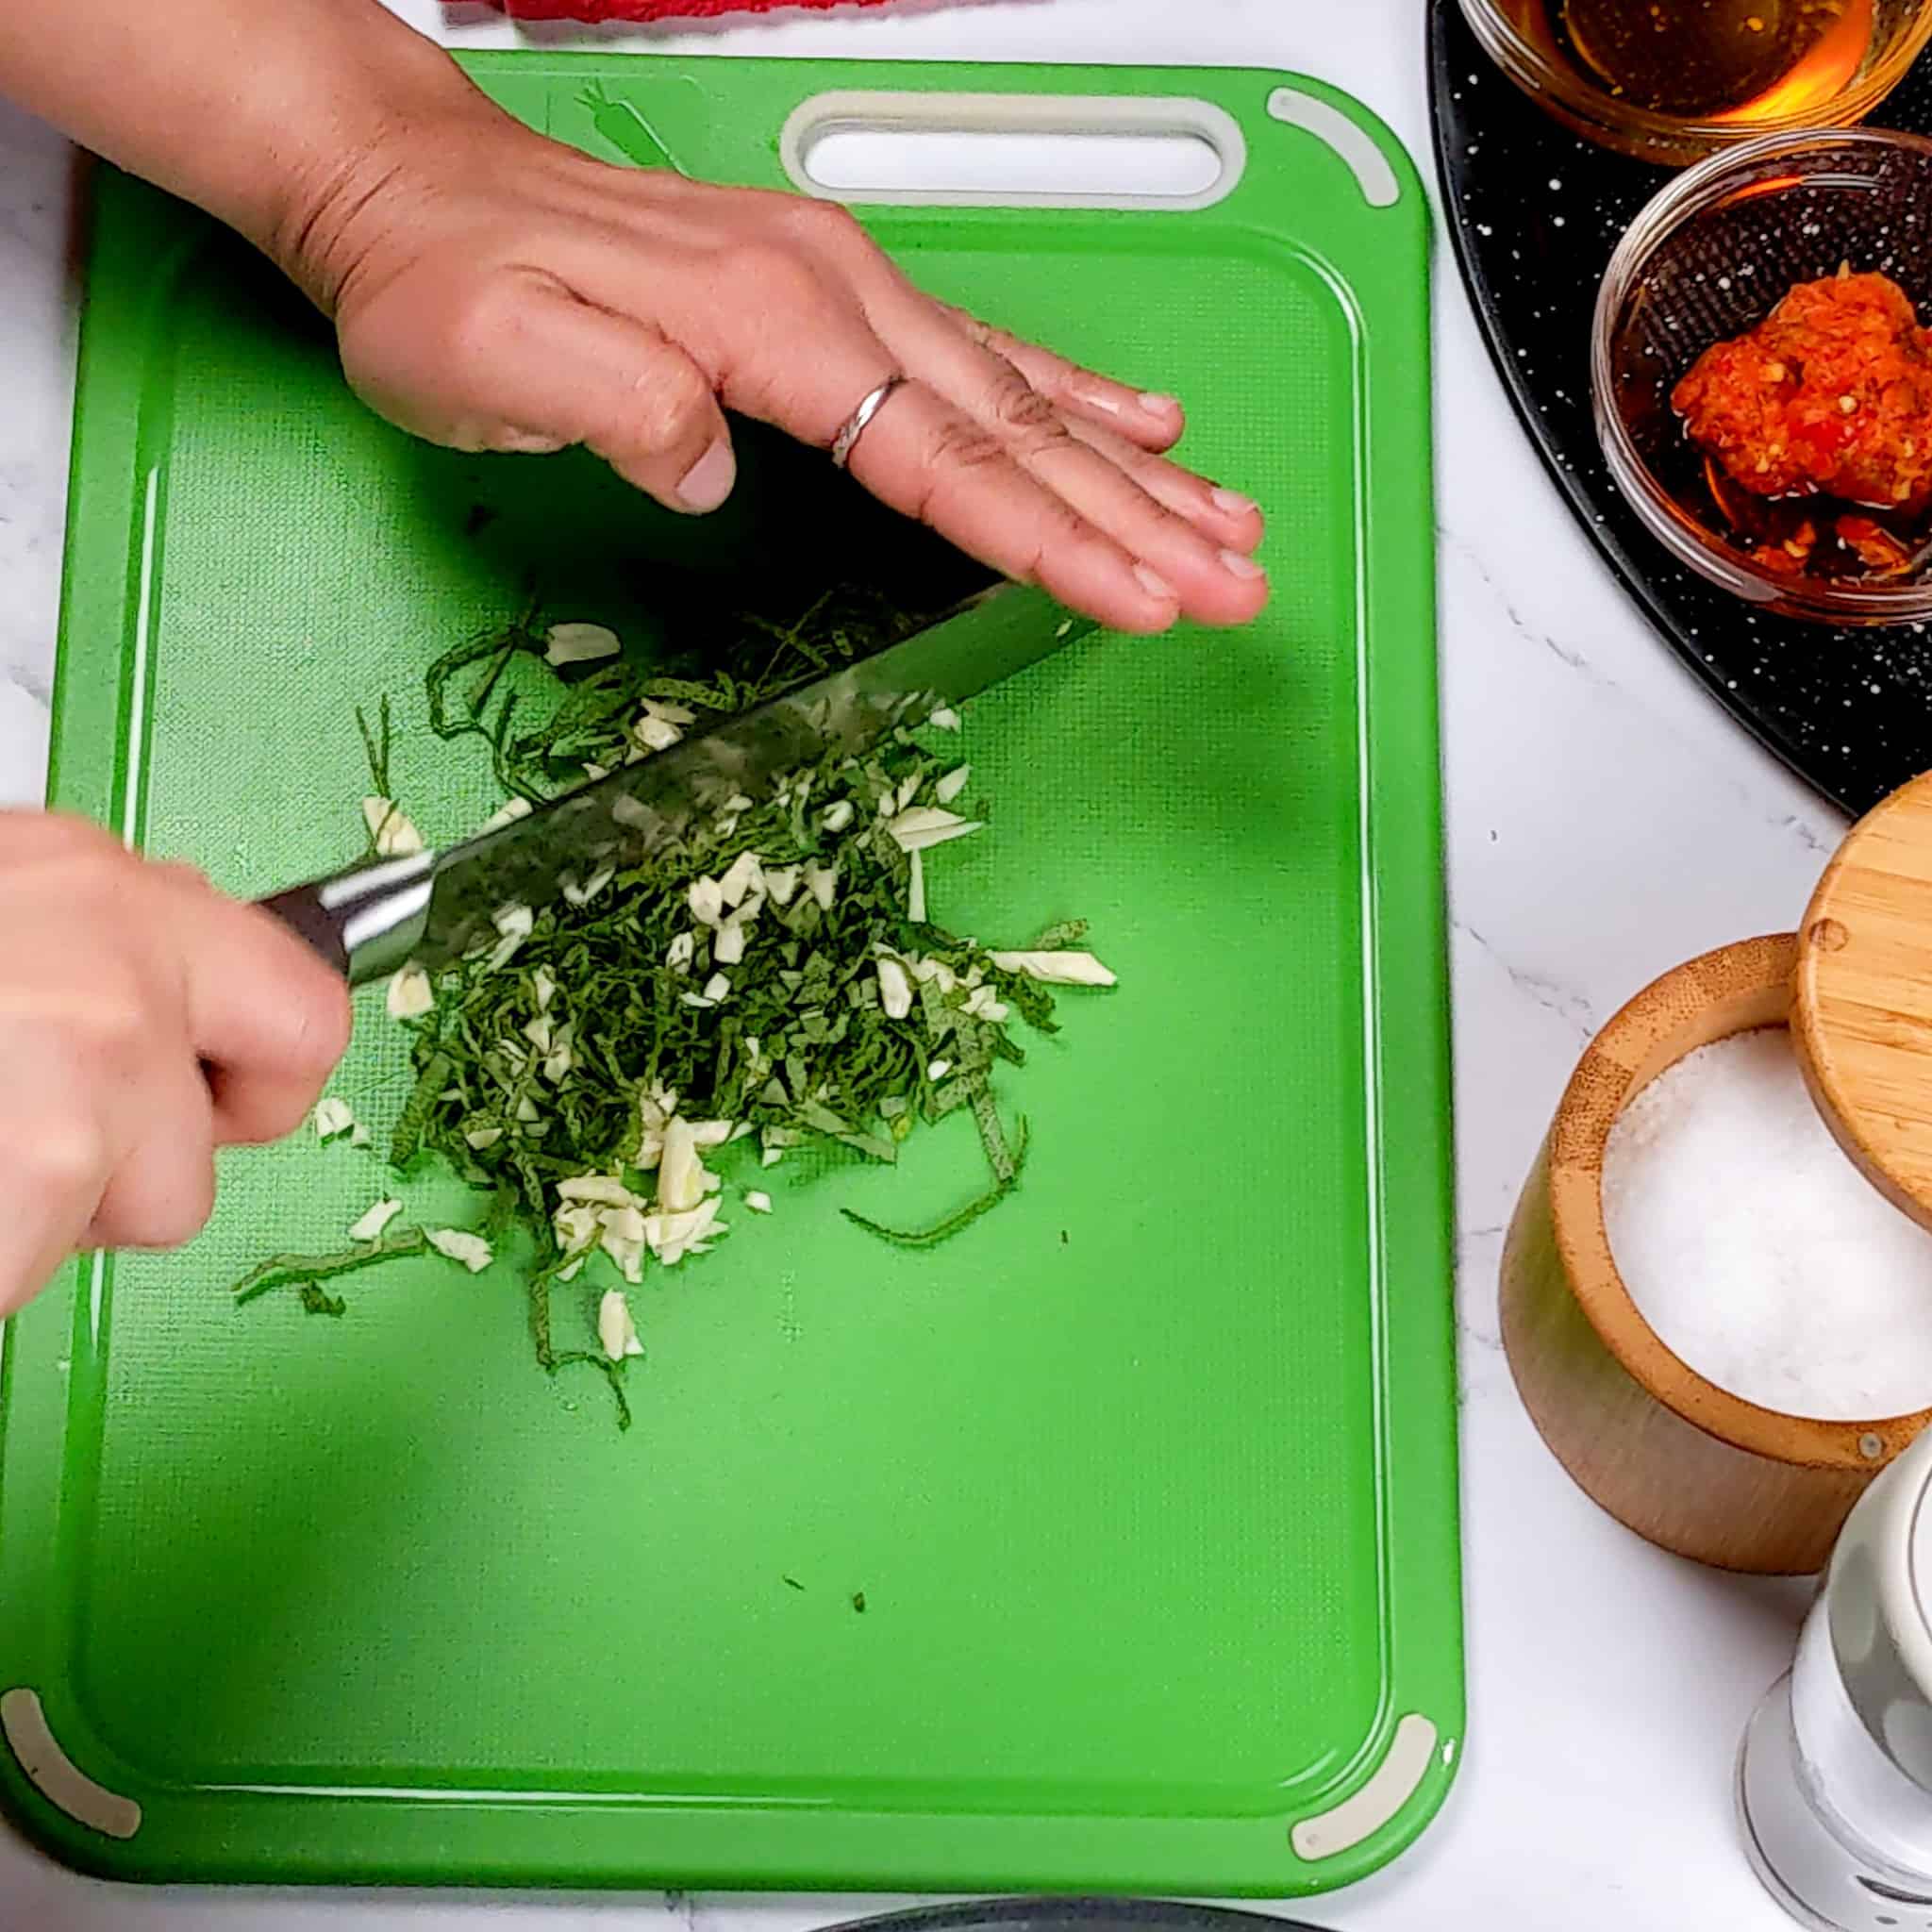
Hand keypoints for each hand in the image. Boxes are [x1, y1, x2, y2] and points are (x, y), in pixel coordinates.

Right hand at [0, 814, 351, 1314]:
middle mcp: (130, 977)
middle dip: (147, 1159)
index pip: (306, 1011)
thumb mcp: (11, 903)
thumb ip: (105, 944)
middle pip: (236, 1128)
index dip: (261, 1077)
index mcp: (116, 897)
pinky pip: (46, 1263)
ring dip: (59, 1210)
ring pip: (156, 1209)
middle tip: (35, 1129)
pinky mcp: (45, 1174)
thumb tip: (170, 981)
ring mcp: (93, 1079)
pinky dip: (0, 1255)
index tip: (215, 1091)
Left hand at [294, 101, 1268, 636]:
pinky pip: (983, 348)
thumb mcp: (490, 357)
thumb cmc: (439, 280)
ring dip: (1134, 467)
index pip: (942, 456)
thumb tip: (719, 468)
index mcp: (767, 320)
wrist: (410, 182)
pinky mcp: (835, 292)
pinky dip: (1076, 393)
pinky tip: (1138, 423)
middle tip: (1237, 583)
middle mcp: (832, 291)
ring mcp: (844, 284)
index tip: (1144, 596)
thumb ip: (617, 407)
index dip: (1051, 539)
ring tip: (1229, 522)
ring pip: (1022, 389)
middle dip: (1139, 517)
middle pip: (1017, 425)